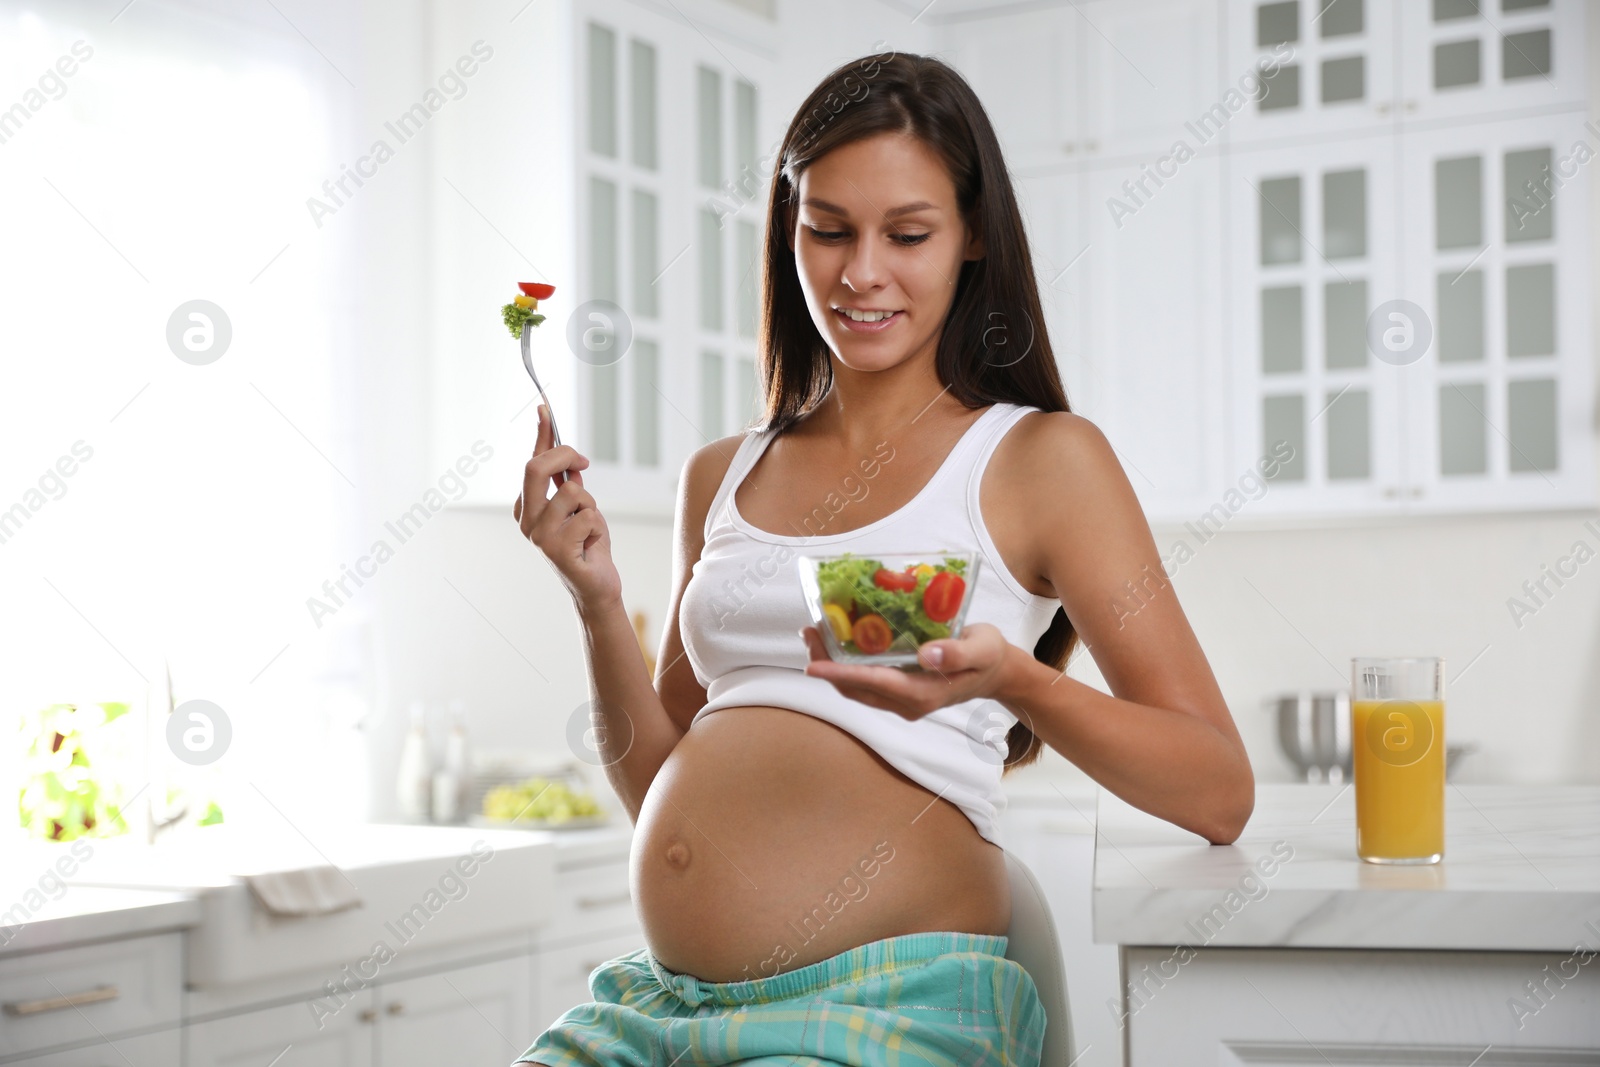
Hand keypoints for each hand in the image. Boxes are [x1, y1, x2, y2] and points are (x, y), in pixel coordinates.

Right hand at [513, 404, 621, 610]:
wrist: (596, 587)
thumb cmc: (587, 545)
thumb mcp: (578, 505)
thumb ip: (567, 480)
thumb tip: (564, 450)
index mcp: (527, 506)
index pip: (532, 462)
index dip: (540, 434)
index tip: (545, 409)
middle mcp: (527, 520)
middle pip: (535, 468)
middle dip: (565, 455)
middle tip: (584, 464)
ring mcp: (538, 536)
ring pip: (572, 492)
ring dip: (590, 504)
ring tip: (589, 526)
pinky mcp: (556, 550)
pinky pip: (587, 516)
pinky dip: (597, 526)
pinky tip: (591, 544)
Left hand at [797, 622, 1012, 720]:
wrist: (996, 672)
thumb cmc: (989, 656)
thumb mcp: (983, 648)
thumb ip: (958, 652)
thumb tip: (926, 654)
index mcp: (924, 693)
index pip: (873, 684)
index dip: (840, 674)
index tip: (813, 664)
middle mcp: (908, 702)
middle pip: (855, 689)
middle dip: (826, 665)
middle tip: (809, 632)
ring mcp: (902, 701)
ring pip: (856, 688)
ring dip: (831, 665)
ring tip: (814, 634)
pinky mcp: (899, 692)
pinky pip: (865, 682)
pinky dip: (845, 665)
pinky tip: (836, 641)